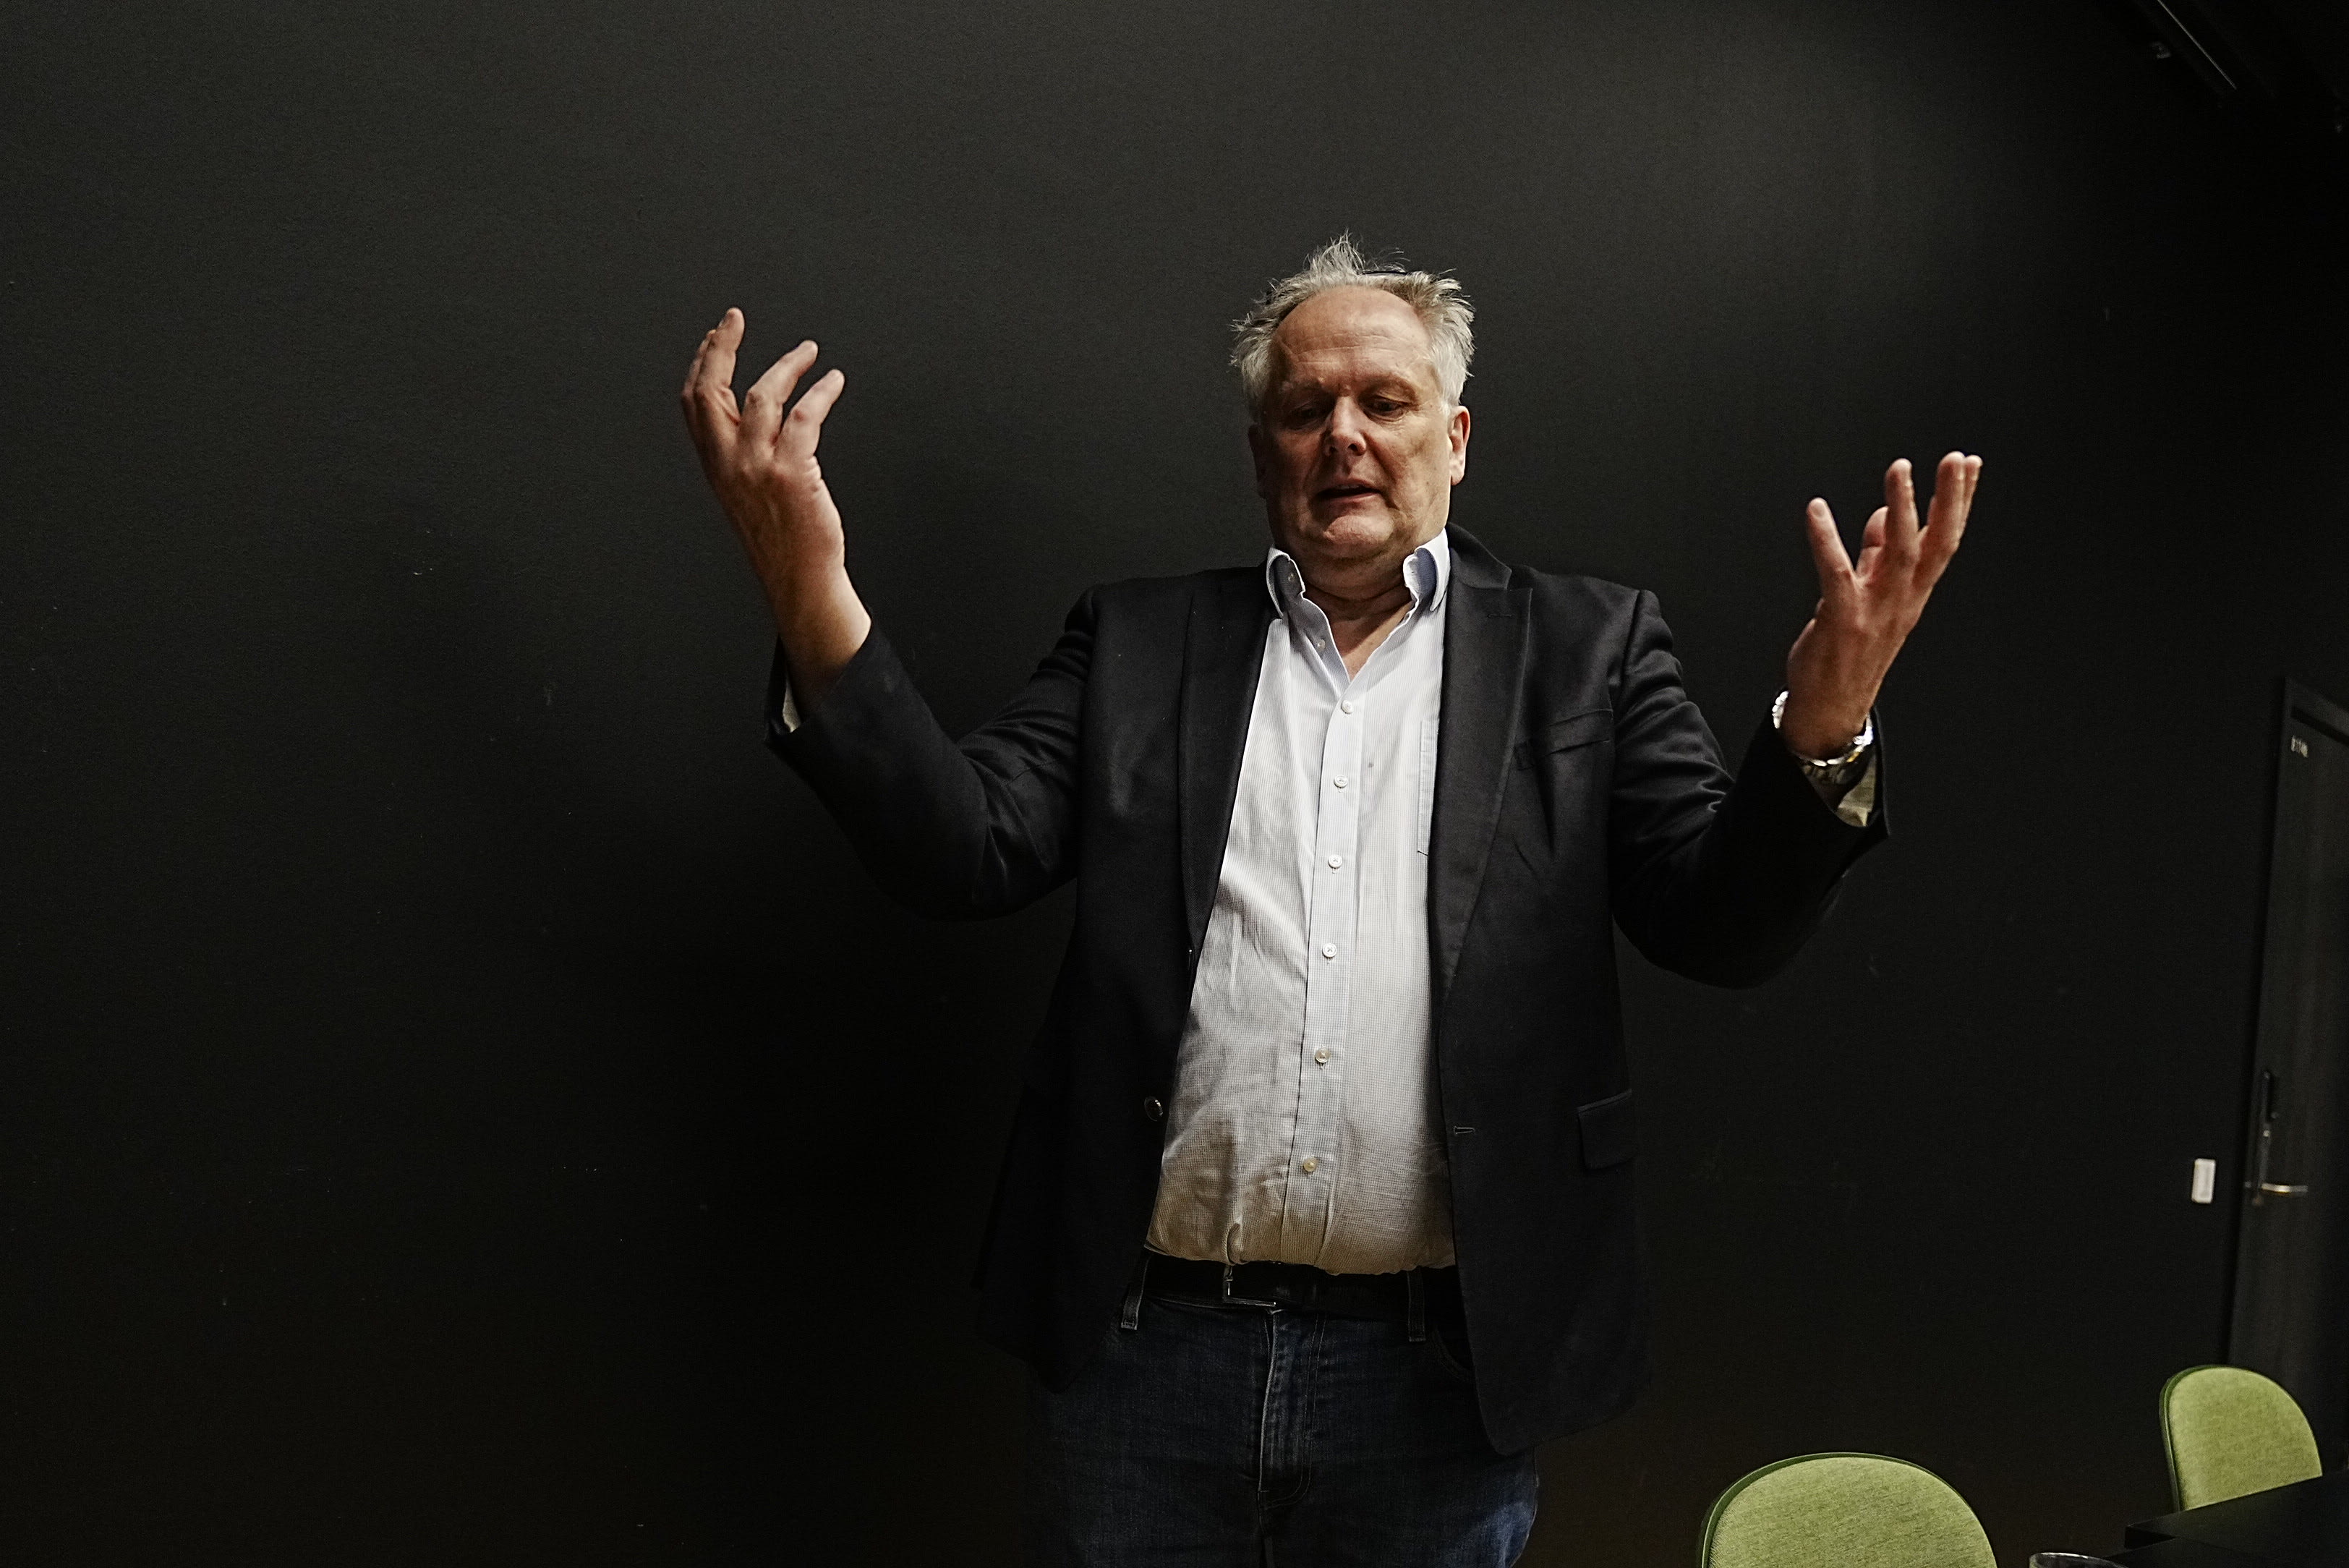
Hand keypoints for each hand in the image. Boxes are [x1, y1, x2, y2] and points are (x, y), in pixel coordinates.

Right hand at [681, 309, 870, 703]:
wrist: (800, 580)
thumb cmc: (781, 540)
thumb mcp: (746, 493)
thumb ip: (740, 455)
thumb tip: (751, 416)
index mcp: (715, 465)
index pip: (694, 402)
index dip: (702, 362)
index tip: (717, 335)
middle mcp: (729, 463)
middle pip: (712, 389)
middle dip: (722, 347)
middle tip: (736, 318)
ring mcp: (758, 468)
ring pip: (762, 395)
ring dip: (787, 365)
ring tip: (808, 351)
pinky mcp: (793, 474)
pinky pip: (806, 416)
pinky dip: (823, 391)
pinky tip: (834, 381)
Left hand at [1780, 452, 1980, 758]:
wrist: (1832, 706)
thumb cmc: (1850, 648)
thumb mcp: (1871, 596)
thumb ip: (1877, 554)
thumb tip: (1885, 514)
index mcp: (1911, 592)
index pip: (1944, 540)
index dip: (1960, 502)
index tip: (1971, 464)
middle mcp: (1901, 600)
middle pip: (1934, 544)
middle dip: (1948, 500)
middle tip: (1955, 459)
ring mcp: (1875, 612)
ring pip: (1898, 555)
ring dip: (1902, 509)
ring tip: (1901, 469)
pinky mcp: (1842, 621)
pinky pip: (1836, 575)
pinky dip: (1827, 540)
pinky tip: (1816, 510)